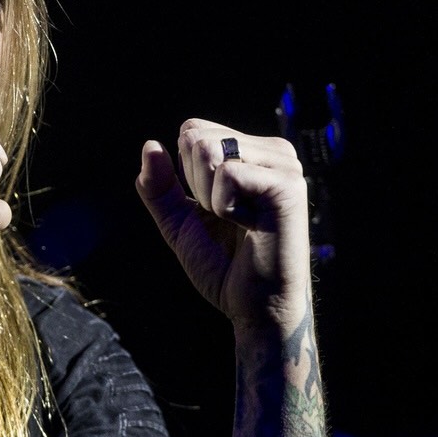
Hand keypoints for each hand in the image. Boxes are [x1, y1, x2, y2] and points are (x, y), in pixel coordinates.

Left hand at [136, 120, 311, 330]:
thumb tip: (149, 145)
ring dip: (209, 198)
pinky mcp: (287, 186)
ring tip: (239, 222)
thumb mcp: (179, 221)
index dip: (186, 173)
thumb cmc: (224, 266)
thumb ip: (159, 186)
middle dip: (196, 185)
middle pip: (197, 136)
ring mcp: (284, 166)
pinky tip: (251, 227)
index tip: (213, 208)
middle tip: (226, 219)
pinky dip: (223, 207)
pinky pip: (227, 174)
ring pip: (209, 150)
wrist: (254, 307)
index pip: (192, 129)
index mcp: (252, 152)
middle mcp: (273, 151)